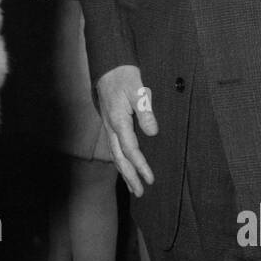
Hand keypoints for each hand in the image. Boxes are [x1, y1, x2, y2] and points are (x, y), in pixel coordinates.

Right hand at [96, 65, 157, 197]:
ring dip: (125, 172)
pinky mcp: (111, 125)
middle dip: (130, 176)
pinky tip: (126, 168)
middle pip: (119, 158)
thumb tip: (152, 132)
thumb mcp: (138, 89)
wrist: (109, 67)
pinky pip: (115, 148)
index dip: (140, 165)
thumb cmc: (124, 77)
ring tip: (135, 187)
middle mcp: (111, 127)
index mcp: (118, 120)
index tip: (150, 179)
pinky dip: (121, 162)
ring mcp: (109, 127)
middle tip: (140, 192)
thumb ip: (145, 111)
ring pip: (115, 155)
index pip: (130, 149)